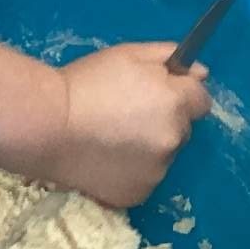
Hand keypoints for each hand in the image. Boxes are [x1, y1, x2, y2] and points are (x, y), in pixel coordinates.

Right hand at [45, 46, 211, 207]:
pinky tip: (104, 157)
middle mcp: (174, 140)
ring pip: (162, 155)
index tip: (157, 92)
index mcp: (175, 103)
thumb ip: (169, 57)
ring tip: (110, 136)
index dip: (181, 93)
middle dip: (164, 120)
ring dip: (148, 146)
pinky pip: (144, 177)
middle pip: (182, 128)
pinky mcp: (138, 194)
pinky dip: (131, 169)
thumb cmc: (86, 83)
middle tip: (127, 112)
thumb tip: (200, 73)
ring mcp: (157, 171)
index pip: (202, 100)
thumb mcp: (128, 54)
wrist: (47, 126)